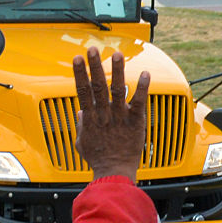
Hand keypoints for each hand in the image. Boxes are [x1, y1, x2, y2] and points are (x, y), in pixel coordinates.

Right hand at [72, 48, 149, 182]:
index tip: (77, 58)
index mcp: (90, 118)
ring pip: (118, 90)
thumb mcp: (81, 143)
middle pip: (98, 86)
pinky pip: (140, 103)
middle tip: (92, 49)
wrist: (115, 172)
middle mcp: (104, 115)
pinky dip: (142, 88)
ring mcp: (120, 117)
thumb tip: (81, 113)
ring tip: (117, 54)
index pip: (82, 91)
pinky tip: (144, 73)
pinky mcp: (135, 122)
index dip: (80, 74)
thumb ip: (81, 126)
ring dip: (117, 72)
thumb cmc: (98, 160)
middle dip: (94, 67)